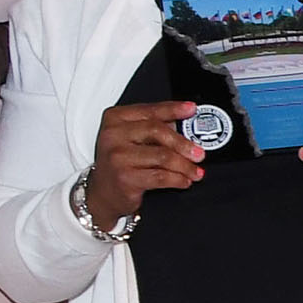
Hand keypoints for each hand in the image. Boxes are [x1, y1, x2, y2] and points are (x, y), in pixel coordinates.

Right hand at [82, 100, 208, 227]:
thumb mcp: (130, 137)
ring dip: (185, 165)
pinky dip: (178, 179)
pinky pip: (160, 176)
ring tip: (196, 171)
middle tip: (199, 153)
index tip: (191, 109)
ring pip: (163, 156)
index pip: (150, 111)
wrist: (102, 192)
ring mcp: (117, 157)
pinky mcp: (125, 178)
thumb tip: (186, 123)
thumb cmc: (121, 161)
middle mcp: (113, 135)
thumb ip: (153, 126)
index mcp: (115, 119)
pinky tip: (185, 180)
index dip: (174, 109)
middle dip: (184, 143)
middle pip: (158, 131)